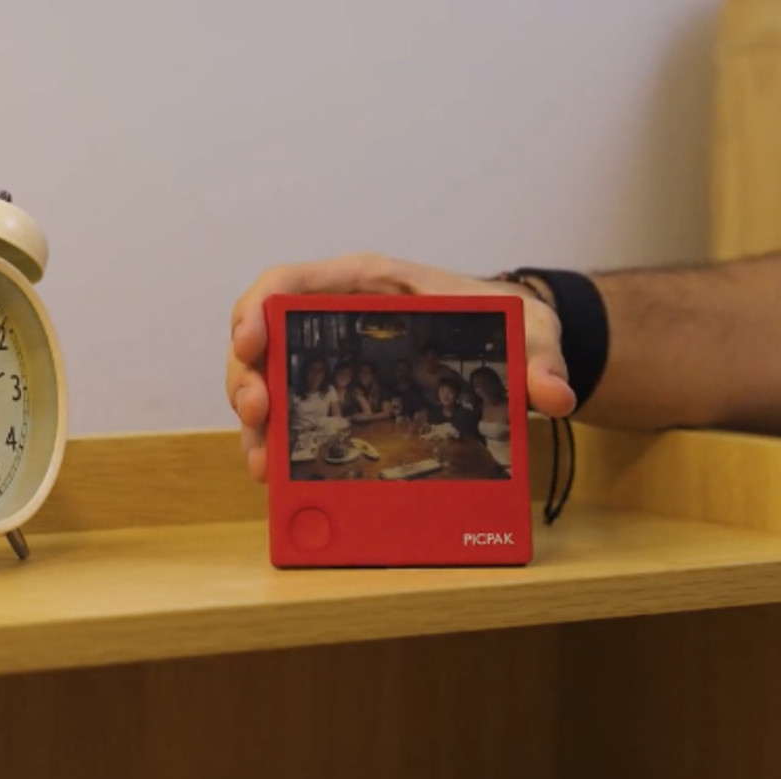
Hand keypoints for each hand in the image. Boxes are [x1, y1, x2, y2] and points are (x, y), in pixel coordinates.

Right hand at [226, 253, 574, 480]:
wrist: (506, 345)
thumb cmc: (503, 321)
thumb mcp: (526, 331)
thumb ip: (540, 358)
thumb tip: (553, 396)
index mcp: (365, 285)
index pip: (290, 282)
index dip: (257, 308)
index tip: (250, 341)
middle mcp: (337, 319)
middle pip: (264, 338)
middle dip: (247, 376)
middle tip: (259, 415)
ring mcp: (334, 358)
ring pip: (269, 380)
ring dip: (256, 421)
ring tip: (263, 465)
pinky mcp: (341, 393)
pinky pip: (295, 411)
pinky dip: (281, 441)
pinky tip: (281, 475)